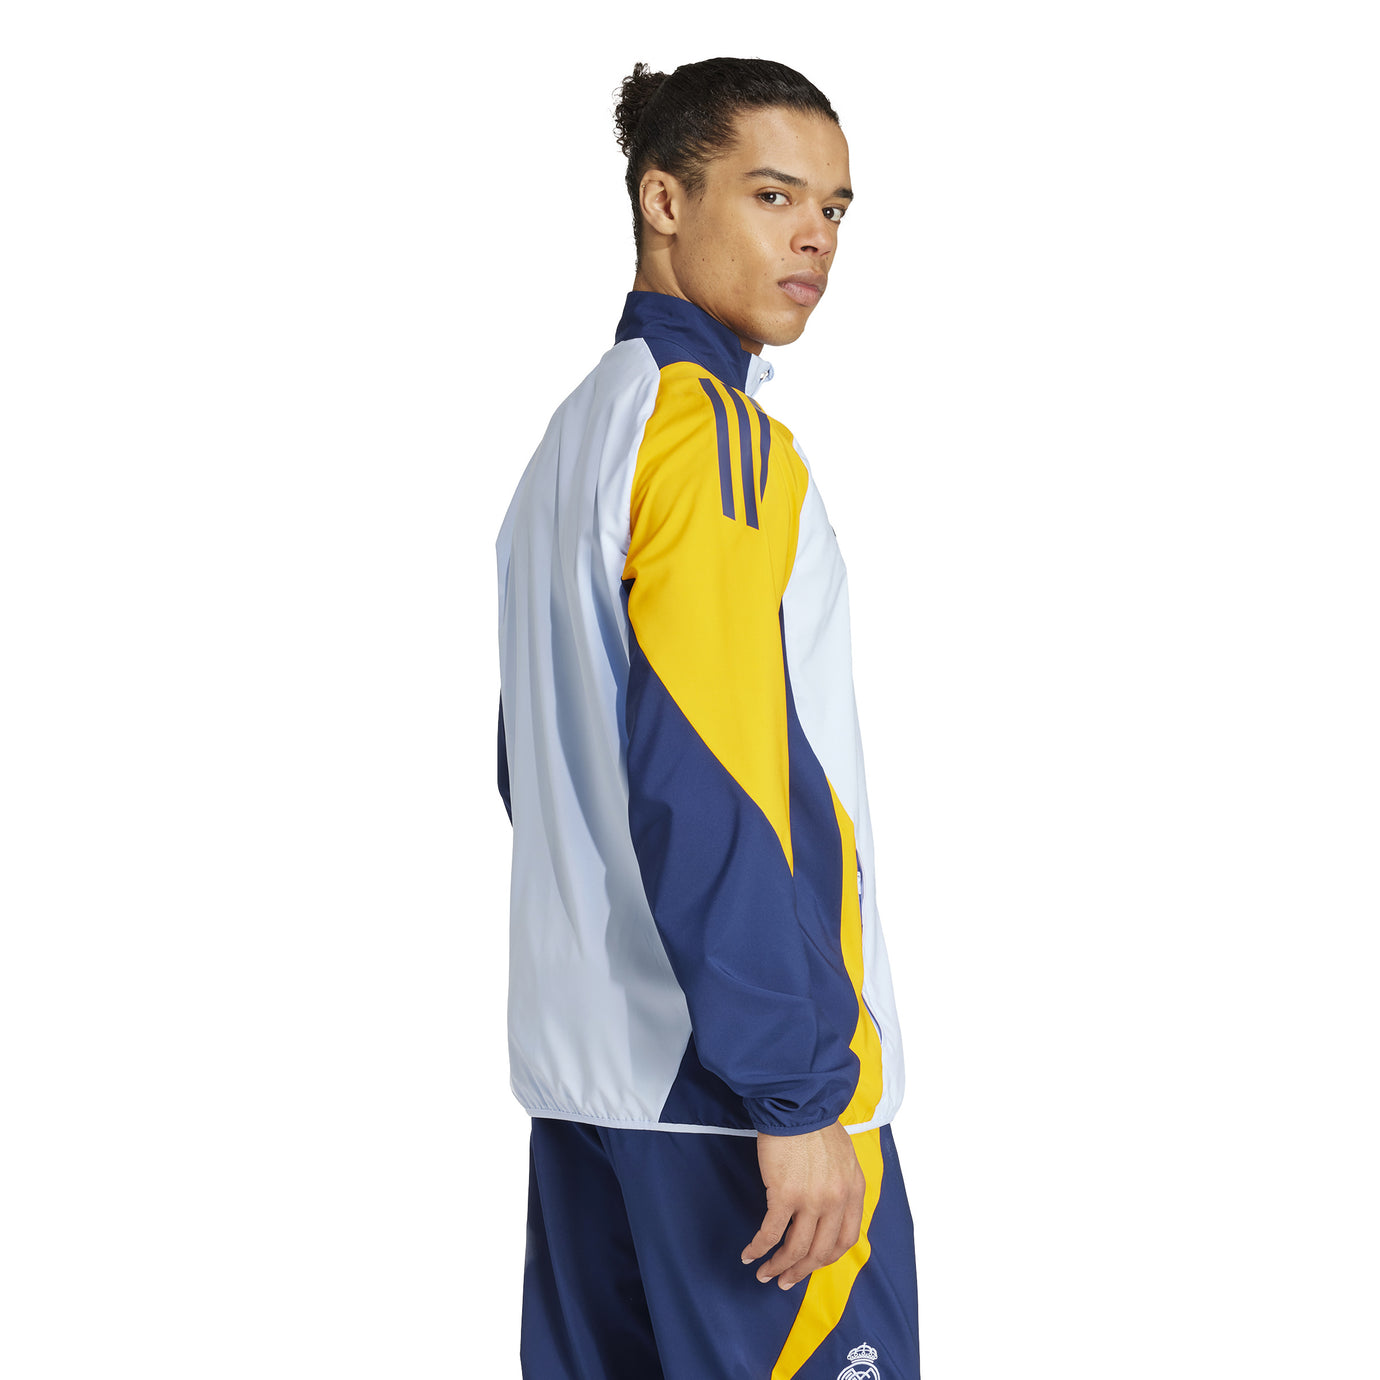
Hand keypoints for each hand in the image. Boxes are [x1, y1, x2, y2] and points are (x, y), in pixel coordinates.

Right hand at [740, 1119, 865, 1289]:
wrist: (796, 1102)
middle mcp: (836, 1200)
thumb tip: (829, 1207)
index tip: (812, 1263)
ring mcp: (811, 1200)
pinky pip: (771, 1233)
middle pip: (820, 1251)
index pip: (847, 1239)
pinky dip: (759, 1248)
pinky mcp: (784, 1195)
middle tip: (786, 1280)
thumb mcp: (844, 1156)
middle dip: (801, 1271)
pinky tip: (749, 1255)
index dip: (827, 1258)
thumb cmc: (815, 1123)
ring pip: (796, 1249)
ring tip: (765, 1274)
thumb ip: (841, 1183)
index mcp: (854, 1190)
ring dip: (779, 1267)